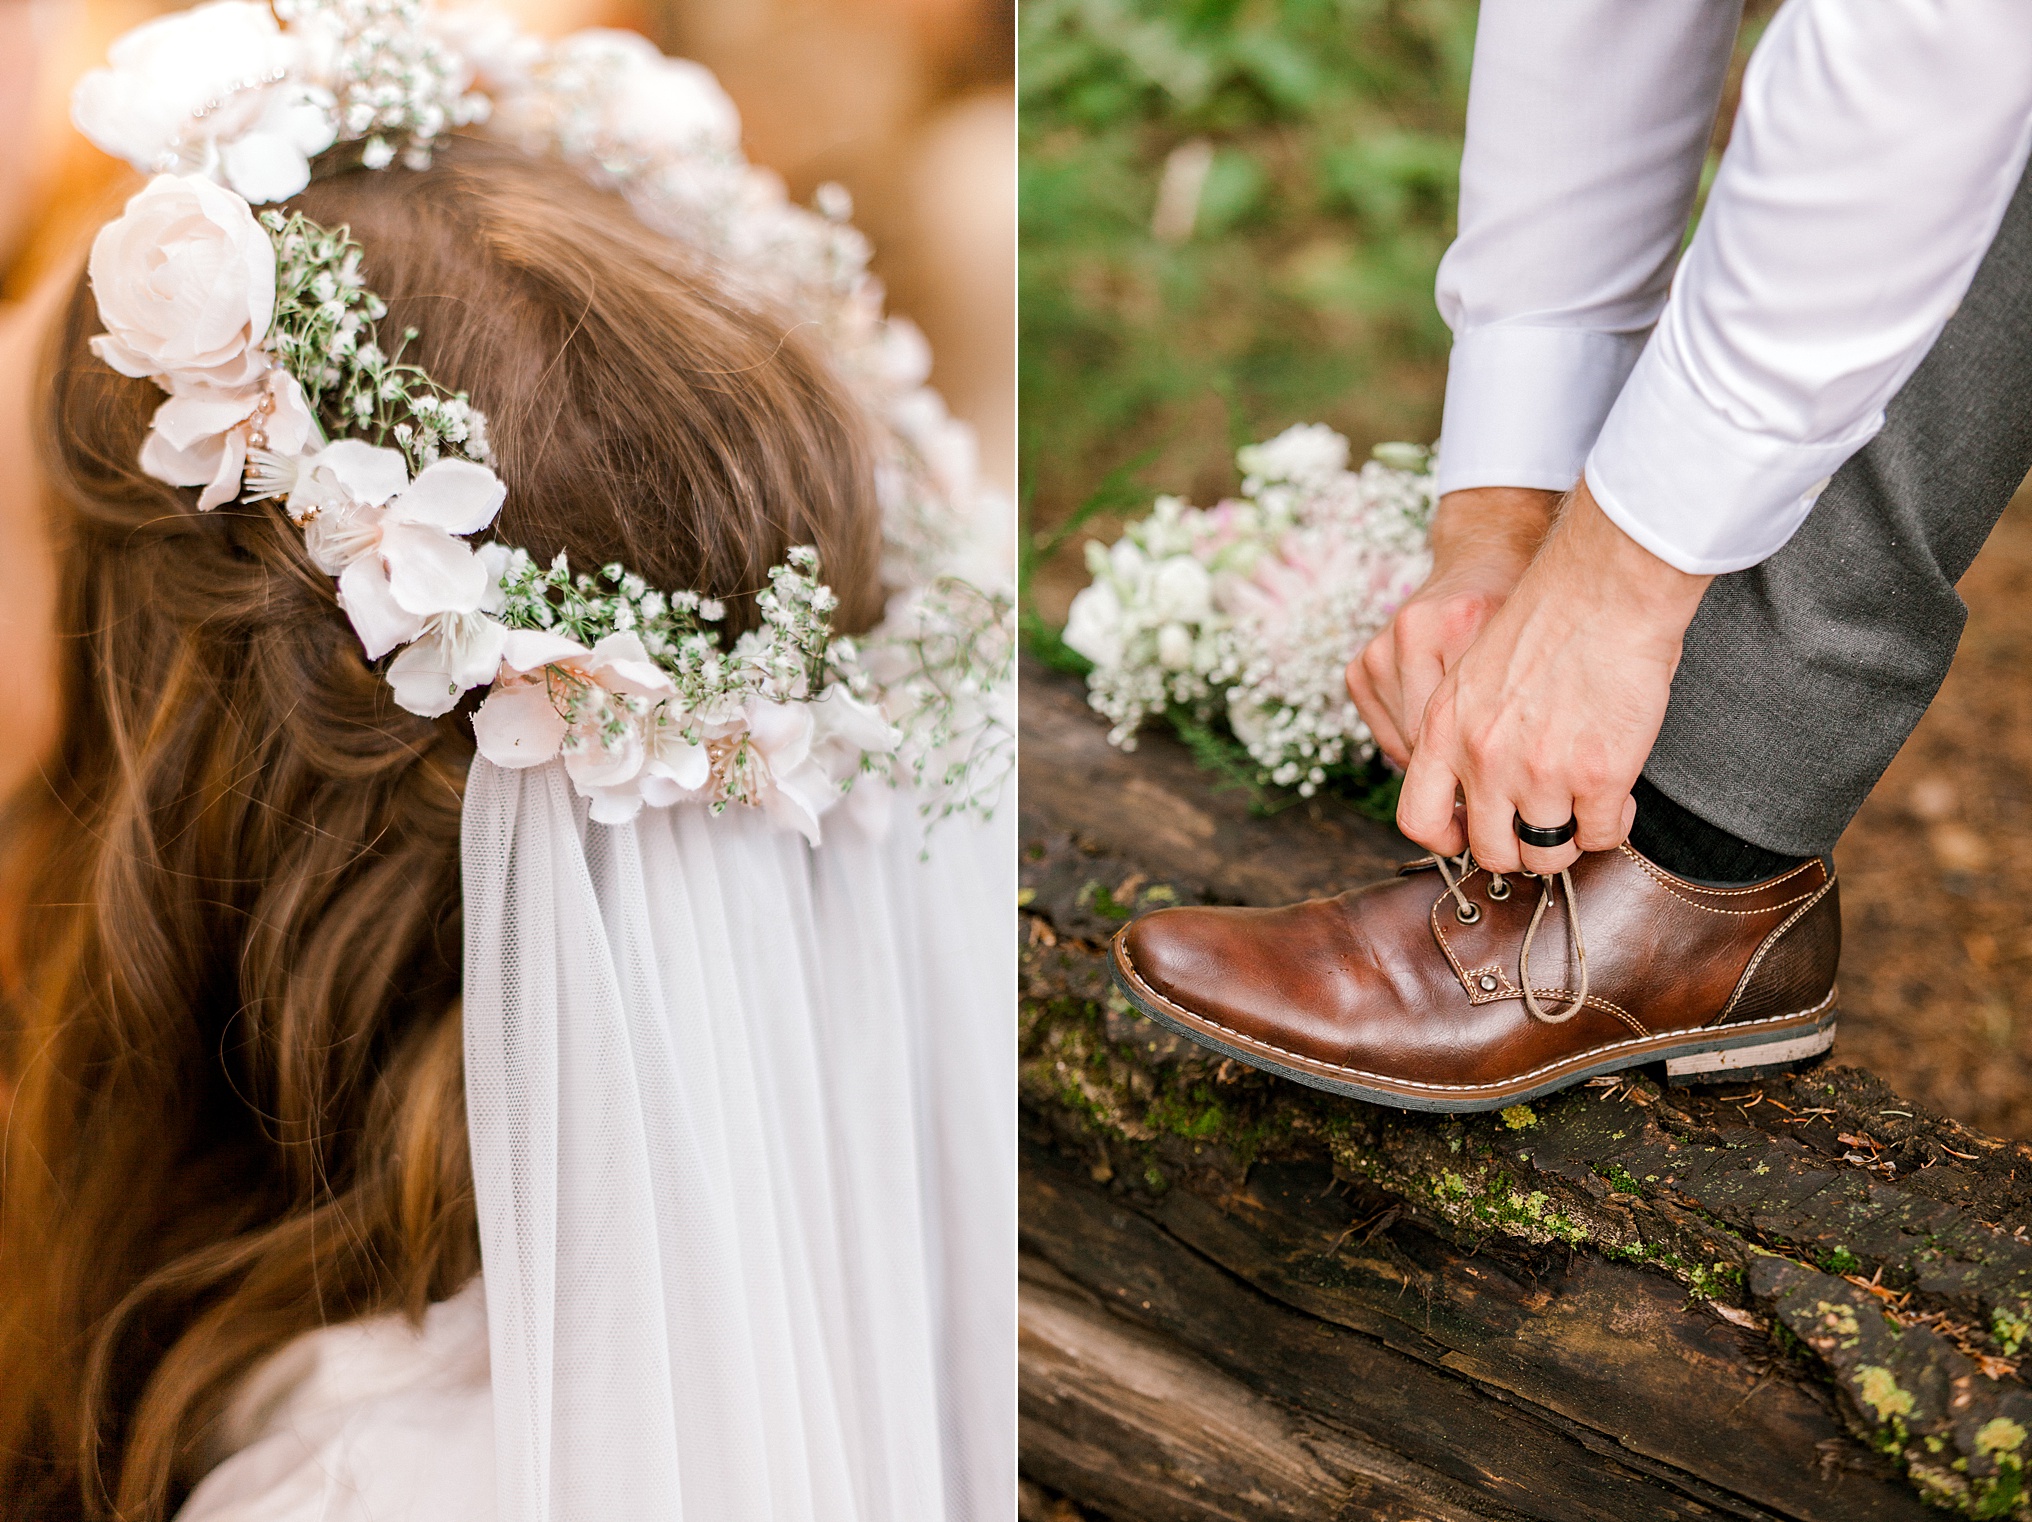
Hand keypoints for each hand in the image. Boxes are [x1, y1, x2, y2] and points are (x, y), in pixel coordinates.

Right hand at [1347, 486, 1557, 766]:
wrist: (1479, 561)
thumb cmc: (1515, 611)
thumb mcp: (1533, 646)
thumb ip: (1521, 702)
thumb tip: (1511, 780)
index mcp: (1456, 621)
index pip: (1466, 725)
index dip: (1490, 764)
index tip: (1512, 779)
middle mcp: (1407, 631)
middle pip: (1430, 739)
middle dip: (1462, 765)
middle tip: (1495, 773)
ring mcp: (1376, 650)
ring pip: (1404, 744)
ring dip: (1436, 756)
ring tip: (1469, 743)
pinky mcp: (1358, 669)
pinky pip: (1386, 735)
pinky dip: (1414, 742)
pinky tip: (1440, 726)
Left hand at [1395, 479, 1712, 875]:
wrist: (1603, 587)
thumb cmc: (1547, 622)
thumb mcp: (1474, 675)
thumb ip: (1465, 730)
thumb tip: (1476, 790)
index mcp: (1443, 729)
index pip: (1418, 819)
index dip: (1448, 839)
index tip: (1474, 833)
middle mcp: (1483, 758)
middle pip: (1489, 851)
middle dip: (1517, 848)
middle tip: (1541, 825)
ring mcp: (1539, 772)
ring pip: (1546, 854)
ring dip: (1566, 839)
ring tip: (1582, 809)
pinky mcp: (1599, 775)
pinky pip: (1600, 836)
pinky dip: (1610, 826)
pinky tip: (1616, 799)